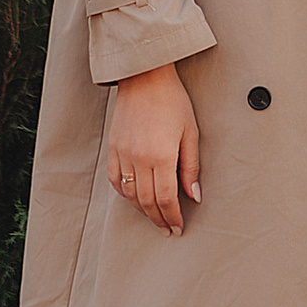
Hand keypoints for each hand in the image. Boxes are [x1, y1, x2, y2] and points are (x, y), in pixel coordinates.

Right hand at [107, 65, 199, 232]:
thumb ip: (191, 167)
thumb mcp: (190, 132)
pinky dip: (125, 193)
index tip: (178, 228)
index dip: (172, 217)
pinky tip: (135, 199)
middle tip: (167, 229)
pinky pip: (115, 179)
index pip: (165, 198)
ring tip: (154, 218)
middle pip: (146, 201)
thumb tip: (194, 196)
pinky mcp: (113, 147)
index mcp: (161, 155)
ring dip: (142, 210)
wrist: (145, 76)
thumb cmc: (173, 101)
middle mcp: (138, 157)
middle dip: (158, 219)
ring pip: (129, 194)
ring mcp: (122, 153)